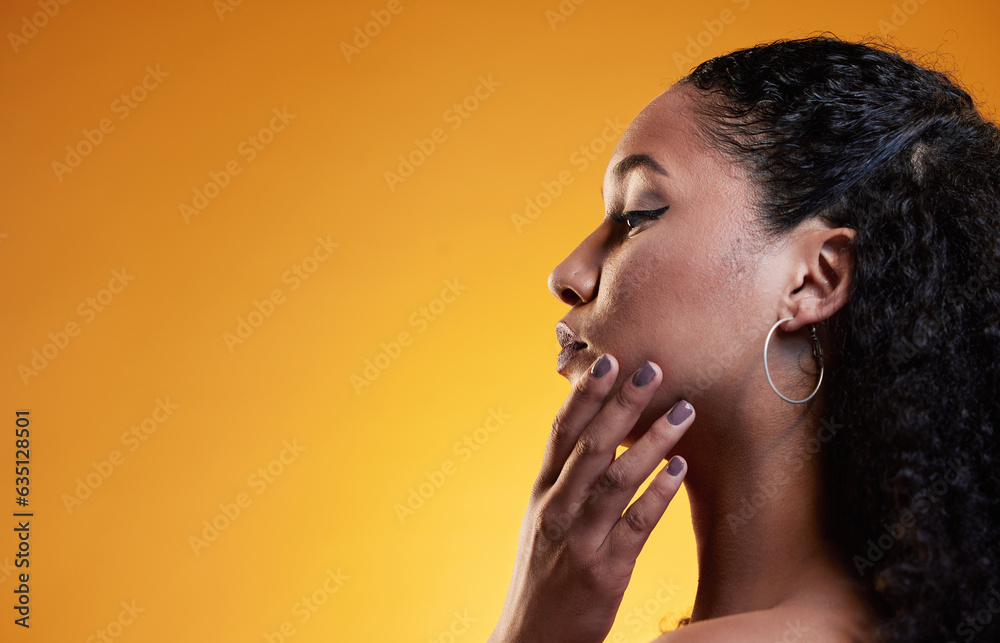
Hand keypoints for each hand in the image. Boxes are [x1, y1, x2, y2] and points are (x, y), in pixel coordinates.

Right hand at [489, 354, 693, 642]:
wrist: (531, 639)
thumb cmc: (543, 574)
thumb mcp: (542, 522)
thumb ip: (564, 481)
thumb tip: (593, 434)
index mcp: (540, 493)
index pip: (561, 433)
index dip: (585, 395)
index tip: (609, 361)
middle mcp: (555, 510)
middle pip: (591, 446)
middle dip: (622, 404)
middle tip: (653, 369)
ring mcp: (579, 540)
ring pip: (616, 478)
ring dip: (652, 440)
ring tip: (684, 410)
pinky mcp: (605, 571)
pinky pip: (636, 524)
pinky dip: (658, 493)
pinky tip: (679, 467)